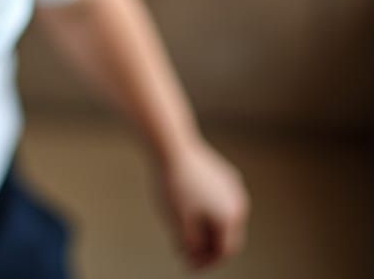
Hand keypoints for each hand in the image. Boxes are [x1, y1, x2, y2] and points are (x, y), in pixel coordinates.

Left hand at [157, 136, 249, 269]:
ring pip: (224, 217)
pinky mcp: (226, 174)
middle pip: (227, 235)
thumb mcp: (179, 221)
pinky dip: (208, 211)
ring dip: (208, 229)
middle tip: (186, 254)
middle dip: (207, 248)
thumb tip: (197, 252)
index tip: (188, 266)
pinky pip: (220, 200)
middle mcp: (238, 204)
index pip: (223, 251)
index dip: (206, 263)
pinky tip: (191, 211)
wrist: (173, 144)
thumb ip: (192, 243)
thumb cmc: (174, 184)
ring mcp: (234, 188)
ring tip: (184, 233)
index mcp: (230, 218)